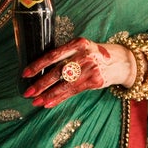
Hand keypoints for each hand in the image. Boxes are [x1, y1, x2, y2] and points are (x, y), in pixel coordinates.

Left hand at [22, 37, 136, 108]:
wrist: (121, 61)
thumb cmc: (96, 55)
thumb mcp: (82, 48)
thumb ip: (66, 55)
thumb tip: (41, 70)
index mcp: (77, 43)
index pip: (53, 54)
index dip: (38, 65)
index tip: (25, 73)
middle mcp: (84, 55)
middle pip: (58, 71)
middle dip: (41, 83)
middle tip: (28, 92)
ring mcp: (90, 68)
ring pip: (64, 84)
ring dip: (48, 94)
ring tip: (35, 101)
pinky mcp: (95, 81)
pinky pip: (73, 91)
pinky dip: (59, 98)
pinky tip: (48, 103)